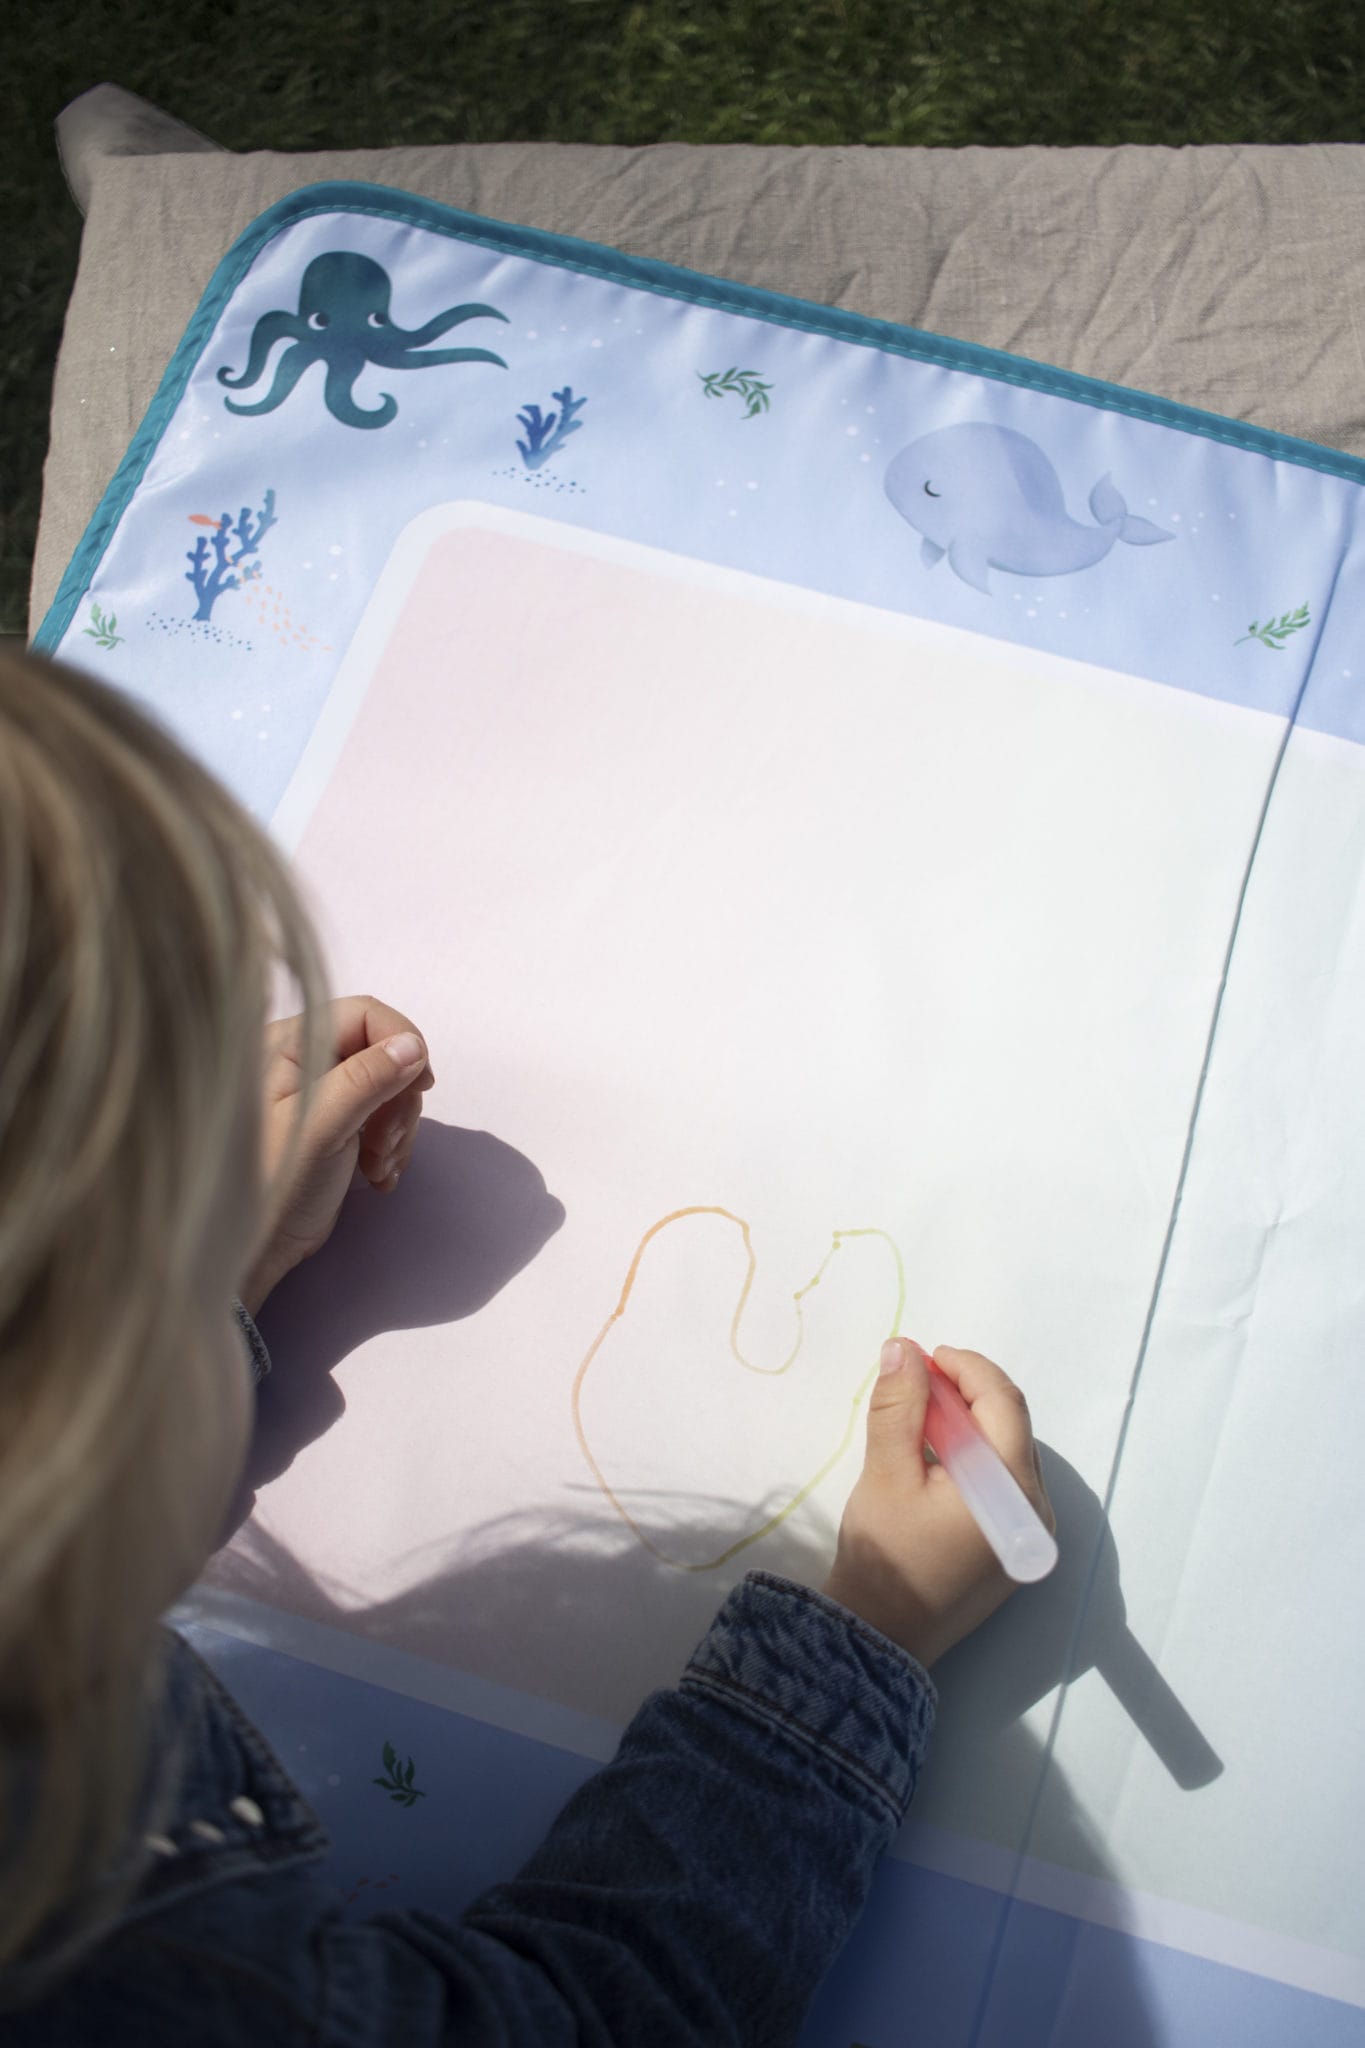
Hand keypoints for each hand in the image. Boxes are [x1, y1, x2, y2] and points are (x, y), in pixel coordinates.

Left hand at [238, 994, 434, 1317]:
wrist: (254, 1248)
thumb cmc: (273, 1184)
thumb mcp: (322, 1127)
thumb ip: (366, 1079)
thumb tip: (414, 1046)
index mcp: (288, 1045)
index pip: (365, 1014)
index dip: (402, 1042)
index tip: (422, 1084)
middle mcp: (305, 1061)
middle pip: (384, 1052)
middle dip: (400, 1098)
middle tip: (386, 1144)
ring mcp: (323, 1093)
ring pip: (390, 1087)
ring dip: (398, 1129)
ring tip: (379, 1167)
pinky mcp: (337, 1125)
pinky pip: (384, 1117)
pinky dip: (391, 1146)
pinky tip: (378, 1176)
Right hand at [821, 1340, 1054, 1668]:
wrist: (881, 1637)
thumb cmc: (886, 1556)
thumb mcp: (886, 1473)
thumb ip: (900, 1407)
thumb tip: (903, 1349)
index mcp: (1013, 1489)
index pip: (1003, 1404)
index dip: (966, 1368)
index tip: (925, 1356)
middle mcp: (1036, 1509)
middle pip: (1010, 1426)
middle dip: (966, 1394)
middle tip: (918, 1383)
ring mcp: (1029, 1532)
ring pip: (1007, 1452)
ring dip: (969, 1424)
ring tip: (921, 1418)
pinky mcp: (1013, 1547)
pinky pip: (1002, 1482)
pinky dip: (973, 1457)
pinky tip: (936, 1457)